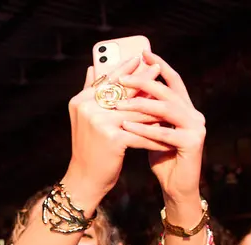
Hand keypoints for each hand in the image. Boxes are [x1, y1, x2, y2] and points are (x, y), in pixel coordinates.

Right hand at [61, 57, 167, 208]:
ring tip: (169, 103)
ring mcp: (99, 122)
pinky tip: (167, 135)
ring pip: (135, 112)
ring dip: (155, 108)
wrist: (84, 179)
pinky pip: (140, 132)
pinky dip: (154, 135)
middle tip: (158, 70)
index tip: (139, 58)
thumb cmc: (88, 149)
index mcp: (81, 101)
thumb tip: (92, 67)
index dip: (124, 69)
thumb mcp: (84, 118)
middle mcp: (88, 108)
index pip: (106, 79)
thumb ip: (88, 92)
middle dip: (143, 81)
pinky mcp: (113, 138)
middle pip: (123, 91)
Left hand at [116, 52, 206, 210]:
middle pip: (169, 91)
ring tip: (119, 103)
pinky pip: (165, 133)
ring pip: (167, 110)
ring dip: (141, 105)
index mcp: (186, 107)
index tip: (142, 53)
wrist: (177, 186)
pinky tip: (127, 127)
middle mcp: (194, 113)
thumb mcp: (150, 129)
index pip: (173, 80)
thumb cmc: (161, 157)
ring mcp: (196, 127)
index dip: (159, 66)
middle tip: (122, 78)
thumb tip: (122, 89)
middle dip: (144, 82)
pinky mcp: (193, 143)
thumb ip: (144, 110)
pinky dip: (144, 129)